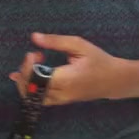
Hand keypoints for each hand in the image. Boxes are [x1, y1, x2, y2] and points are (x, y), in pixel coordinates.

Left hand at [8, 32, 128, 104]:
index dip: (29, 67)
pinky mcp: (62, 101)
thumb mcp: (79, 45)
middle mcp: (62, 93)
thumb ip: (56, 41)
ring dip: (25, 82)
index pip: (38, 79)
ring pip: (34, 98)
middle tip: (33, 56)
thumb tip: (34, 37)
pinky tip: (24, 78)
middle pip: (32, 90)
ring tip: (29, 65)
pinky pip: (41, 99)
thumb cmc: (99, 61)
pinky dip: (31, 89)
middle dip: (25, 72)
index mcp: (67, 79)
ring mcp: (62, 100)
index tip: (34, 53)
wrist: (115, 80)